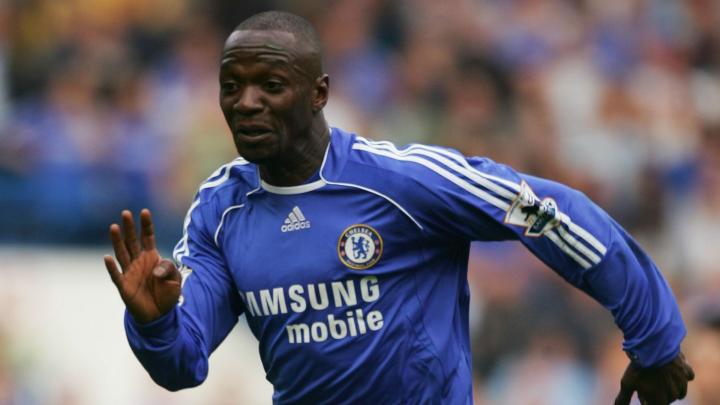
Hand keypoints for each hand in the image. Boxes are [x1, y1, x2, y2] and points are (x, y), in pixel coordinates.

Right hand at [104, 209, 180, 323]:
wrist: (160, 315)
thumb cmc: (167, 294)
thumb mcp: (176, 279)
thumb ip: (169, 268)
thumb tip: (155, 269)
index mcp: (152, 257)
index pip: (148, 237)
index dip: (146, 225)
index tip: (144, 211)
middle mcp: (139, 261)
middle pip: (132, 241)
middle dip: (129, 227)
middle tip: (125, 213)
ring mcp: (130, 272)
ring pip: (122, 253)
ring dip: (118, 241)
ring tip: (114, 227)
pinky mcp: (124, 286)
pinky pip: (116, 275)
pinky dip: (111, 267)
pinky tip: (106, 258)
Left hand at [614, 351, 694, 404]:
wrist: (651, 346)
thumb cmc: (639, 367)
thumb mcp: (627, 383)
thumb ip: (623, 398)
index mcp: (661, 399)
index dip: (647, 399)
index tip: (641, 393)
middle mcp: (675, 393)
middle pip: (669, 399)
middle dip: (659, 394)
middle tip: (649, 382)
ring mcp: (682, 381)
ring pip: (680, 391)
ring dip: (672, 388)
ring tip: (661, 379)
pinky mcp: (686, 368)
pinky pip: (689, 376)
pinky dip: (683, 375)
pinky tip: (674, 370)